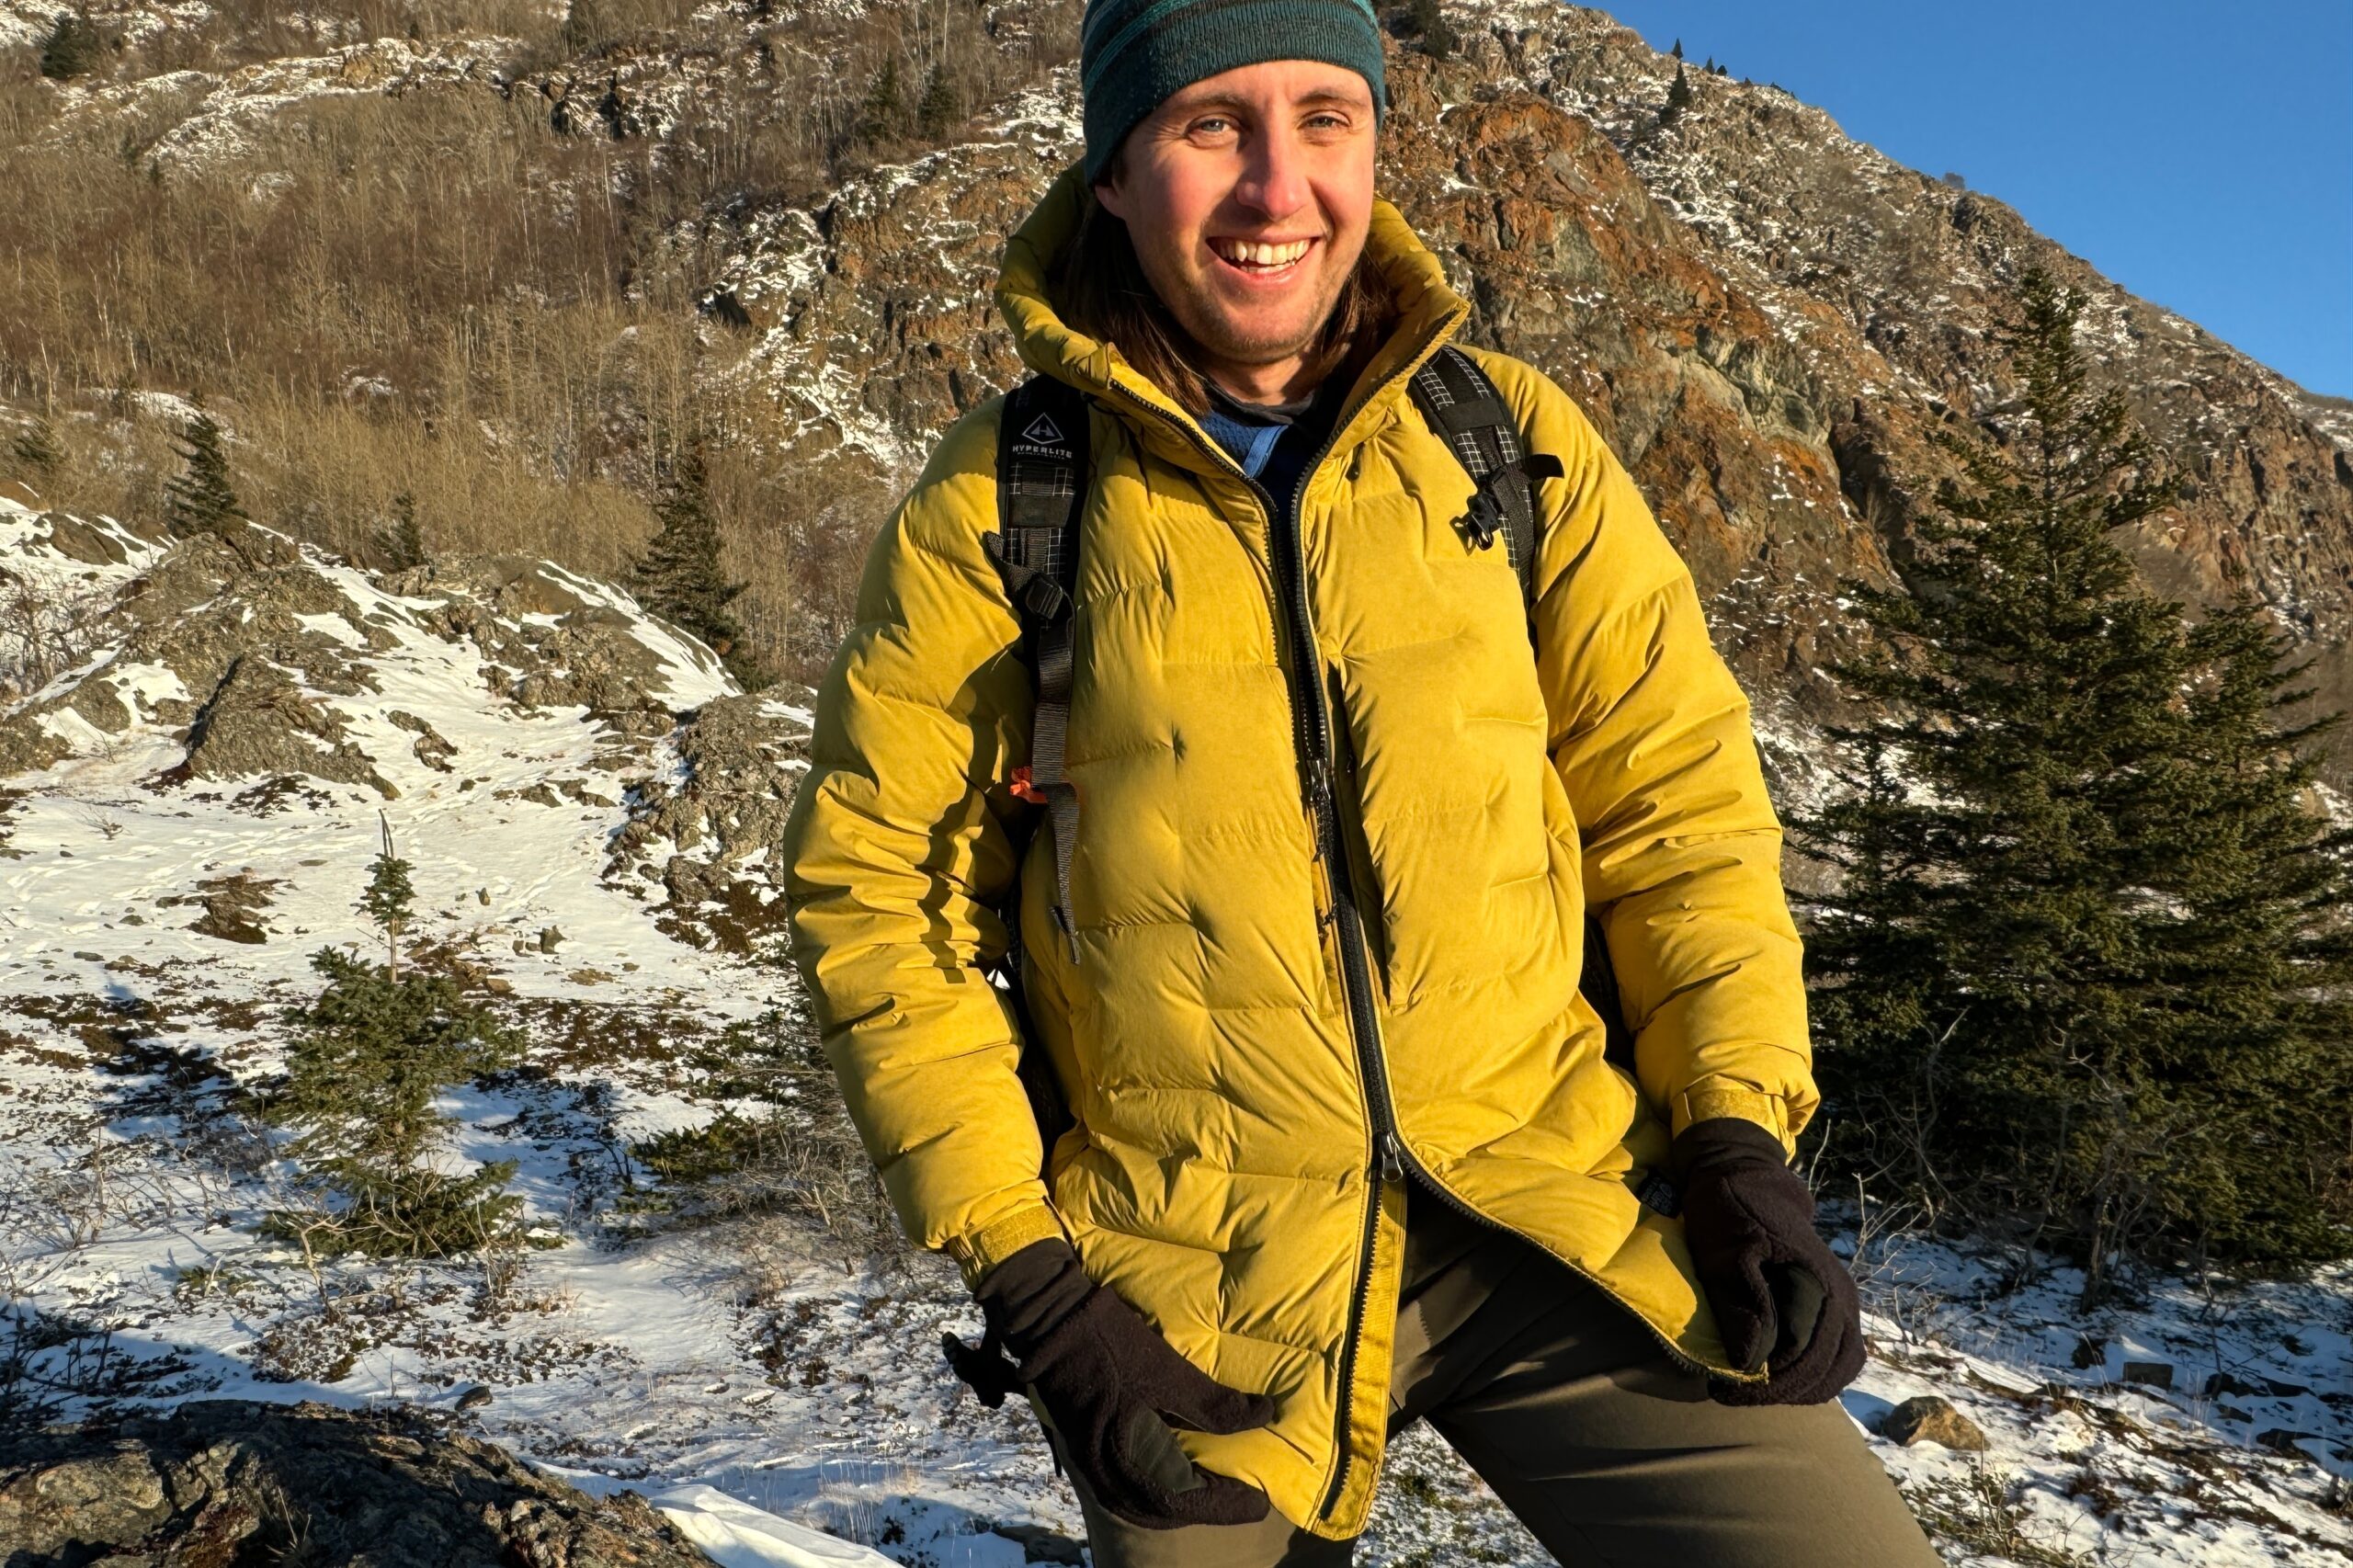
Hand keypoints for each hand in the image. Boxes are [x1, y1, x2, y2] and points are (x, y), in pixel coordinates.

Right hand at [966, 1238, 1277, 1528]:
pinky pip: (1121, 1491)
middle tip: (1242, 1498)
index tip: (1260, 1501)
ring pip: (1140, 1506)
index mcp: (1129, 1454)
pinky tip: (1169, 1481)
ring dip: (1178, 1506)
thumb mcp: (1166, 1370)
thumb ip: (1213, 1403)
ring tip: (1211, 1492)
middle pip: (1164, 1511)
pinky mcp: (1084, 1452)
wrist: (1050, 1323)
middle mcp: (1107, 1471)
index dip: (1227, 1504)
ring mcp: (1091, 1464)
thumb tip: (1263, 1415)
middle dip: (1207, 1509)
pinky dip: (1150, 1496)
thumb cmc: (1111, 1342)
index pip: (1187, 1498)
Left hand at [1672, 1118, 1864, 1405]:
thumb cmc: (1728, 1216)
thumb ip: (1743, 1306)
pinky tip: (1787, 1380)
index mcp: (1816, 1285)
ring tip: (1759, 1391)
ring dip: (1803, 1388)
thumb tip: (1753, 1363)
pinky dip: (1820, 1376)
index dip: (1763, 1385)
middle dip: (1779, 1392)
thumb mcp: (1724, 1255)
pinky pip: (1844, 1354)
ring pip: (1840, 1367)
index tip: (1722, 1391)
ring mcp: (1846, 1300)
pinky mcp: (1841, 1303)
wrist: (1746, 1178)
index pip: (1801, 1359)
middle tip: (1734, 1396)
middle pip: (1823, 1369)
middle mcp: (1841, 1296)